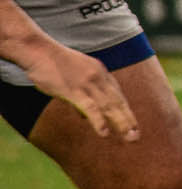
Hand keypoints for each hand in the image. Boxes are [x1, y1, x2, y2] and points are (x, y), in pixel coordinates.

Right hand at [20, 40, 138, 141]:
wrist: (38, 50)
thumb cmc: (52, 64)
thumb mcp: (74, 77)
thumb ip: (83, 95)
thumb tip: (85, 116)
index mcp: (101, 74)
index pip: (117, 95)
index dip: (125, 111)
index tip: (133, 125)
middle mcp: (99, 78)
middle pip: (118, 102)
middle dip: (129, 120)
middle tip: (137, 136)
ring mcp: (88, 84)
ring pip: (109, 106)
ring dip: (121, 123)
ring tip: (130, 138)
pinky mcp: (73, 90)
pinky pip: (89, 107)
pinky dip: (98, 120)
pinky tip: (104, 133)